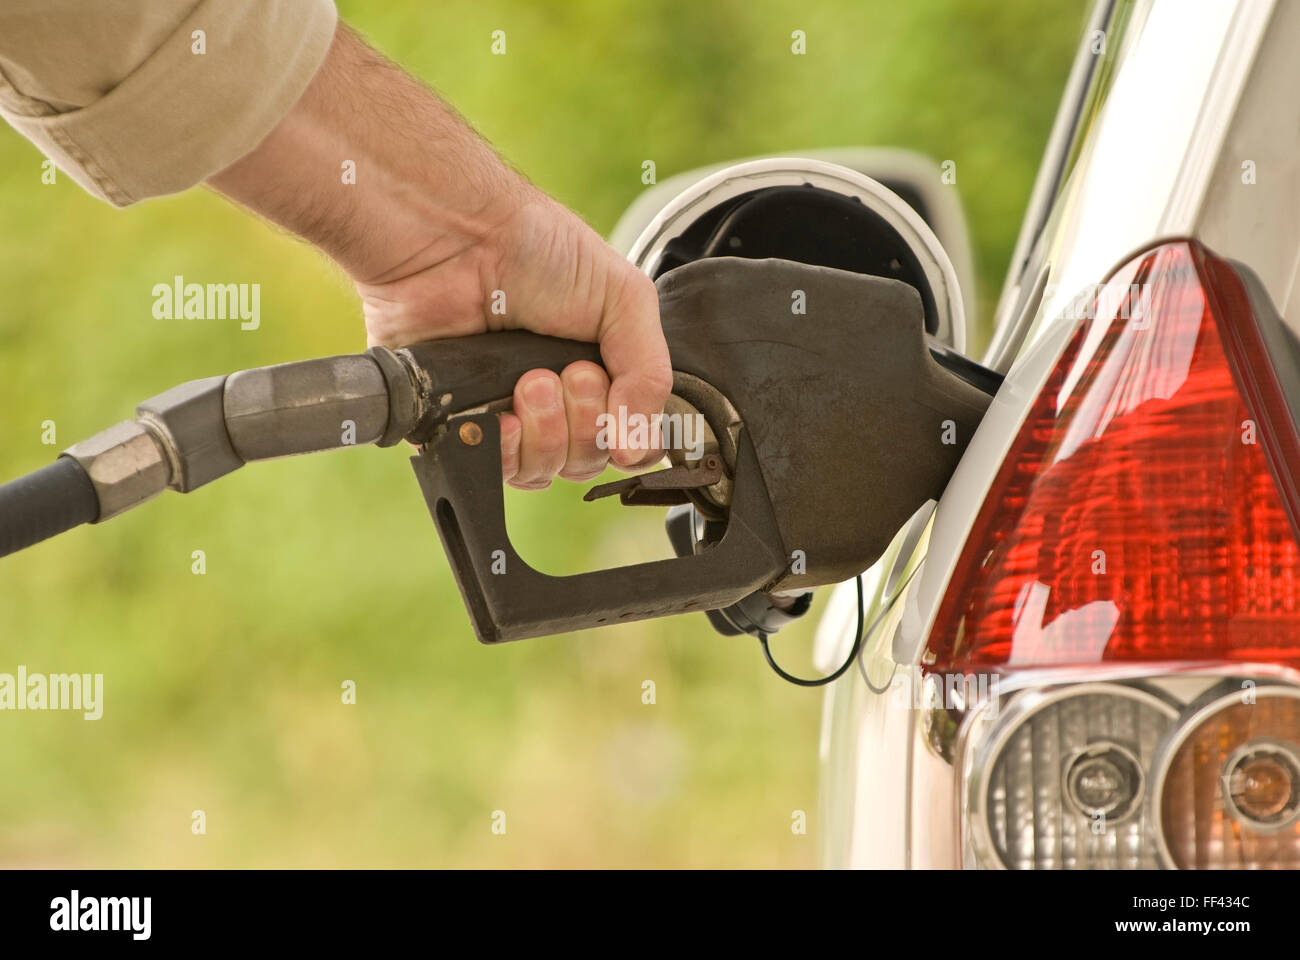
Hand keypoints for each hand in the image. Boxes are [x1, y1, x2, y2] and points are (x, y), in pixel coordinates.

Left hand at [357, 189, 670, 486]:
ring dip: (546, 432)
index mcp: (600, 374)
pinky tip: (502, 415)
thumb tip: (640, 450)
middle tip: (568, 373)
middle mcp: (555, 402)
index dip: (628, 433)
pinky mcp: (458, 424)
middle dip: (584, 423)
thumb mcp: (626, 298)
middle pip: (588, 461)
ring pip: (544, 471)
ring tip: (529, 382)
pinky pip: (491, 470)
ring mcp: (506, 415)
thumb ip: (650, 373)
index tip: (611, 392)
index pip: (629, 441)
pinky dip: (504, 449)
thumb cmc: (538, 249)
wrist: (458, 238)